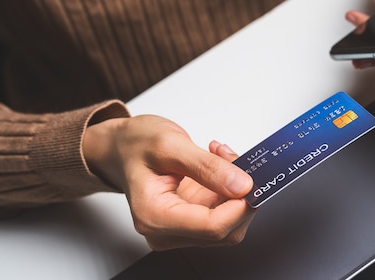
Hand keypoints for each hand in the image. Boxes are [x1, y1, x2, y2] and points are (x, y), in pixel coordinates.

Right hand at [83, 115, 254, 250]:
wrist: (122, 147)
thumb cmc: (136, 145)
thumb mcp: (170, 144)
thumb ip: (207, 166)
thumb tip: (240, 185)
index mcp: (154, 216)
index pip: (211, 227)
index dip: (239, 206)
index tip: (252, 180)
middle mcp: (166, 231)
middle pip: (224, 230)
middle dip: (239, 195)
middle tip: (234, 159)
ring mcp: (180, 228)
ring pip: (229, 222)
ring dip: (236, 189)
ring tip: (221, 156)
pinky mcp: (192, 220)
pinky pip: (224, 211)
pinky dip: (230, 188)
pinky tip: (219, 165)